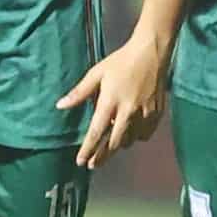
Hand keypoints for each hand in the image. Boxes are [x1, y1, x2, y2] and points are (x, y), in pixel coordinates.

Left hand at [56, 32, 168, 168]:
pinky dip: (136, 137)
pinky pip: (144, 135)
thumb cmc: (121, 61)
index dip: (87, 149)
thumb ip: (79, 92)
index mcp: (110, 101)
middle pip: (113, 143)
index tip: (80, 162)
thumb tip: (60, 106)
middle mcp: (128, 111)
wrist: (151, 52)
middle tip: (93, 164)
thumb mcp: (96, 73)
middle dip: (102, 156)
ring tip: (110, 146)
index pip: (96, 132)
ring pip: (129, 140)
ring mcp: (144, 114)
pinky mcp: (156, 113)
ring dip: (118, 146)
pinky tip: (130, 134)